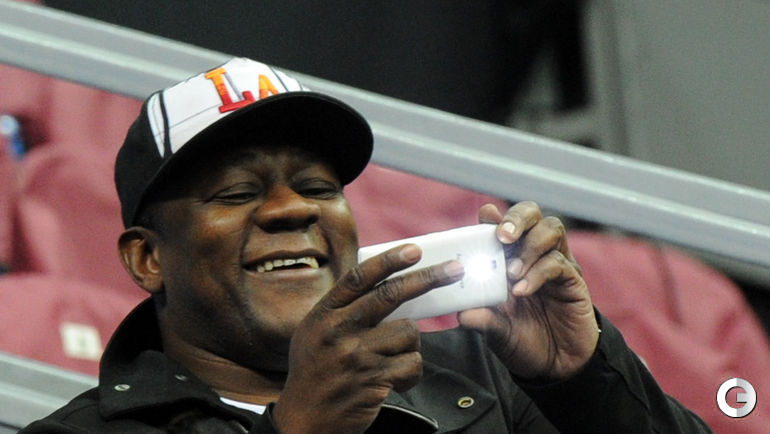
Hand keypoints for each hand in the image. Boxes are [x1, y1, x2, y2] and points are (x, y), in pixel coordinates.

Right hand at [273, 244, 463, 433]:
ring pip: (408, 332)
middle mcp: (338, 330)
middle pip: (390, 295)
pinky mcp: (373, 380)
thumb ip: (343, 310)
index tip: (415, 249)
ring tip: (394, 358)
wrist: (304, 419)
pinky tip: (396, 380)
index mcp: (324, 314)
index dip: (390, 260)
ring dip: (411, 344)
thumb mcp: (314, 332)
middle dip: (428, 278)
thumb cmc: (315, 371)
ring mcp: (356, 356)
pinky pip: (412, 364)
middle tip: (455, 269)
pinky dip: (411, 372)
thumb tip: (384, 282)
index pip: (360, 278)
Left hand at [458, 202, 598, 380]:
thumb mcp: (496, 331)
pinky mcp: (573, 281)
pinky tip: (522, 291)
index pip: (503, 225)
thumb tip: (461, 313)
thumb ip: (482, 319)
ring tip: (511, 272)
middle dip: (517, 218)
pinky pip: (559, 263)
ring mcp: (556, 265)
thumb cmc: (522, 341)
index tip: (485, 216)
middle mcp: (534, 254)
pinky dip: (538, 273)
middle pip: (532, 213)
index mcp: (510, 258)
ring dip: (529, 246)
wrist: (555, 366)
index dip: (494, 217)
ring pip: (551, 229)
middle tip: (502, 237)